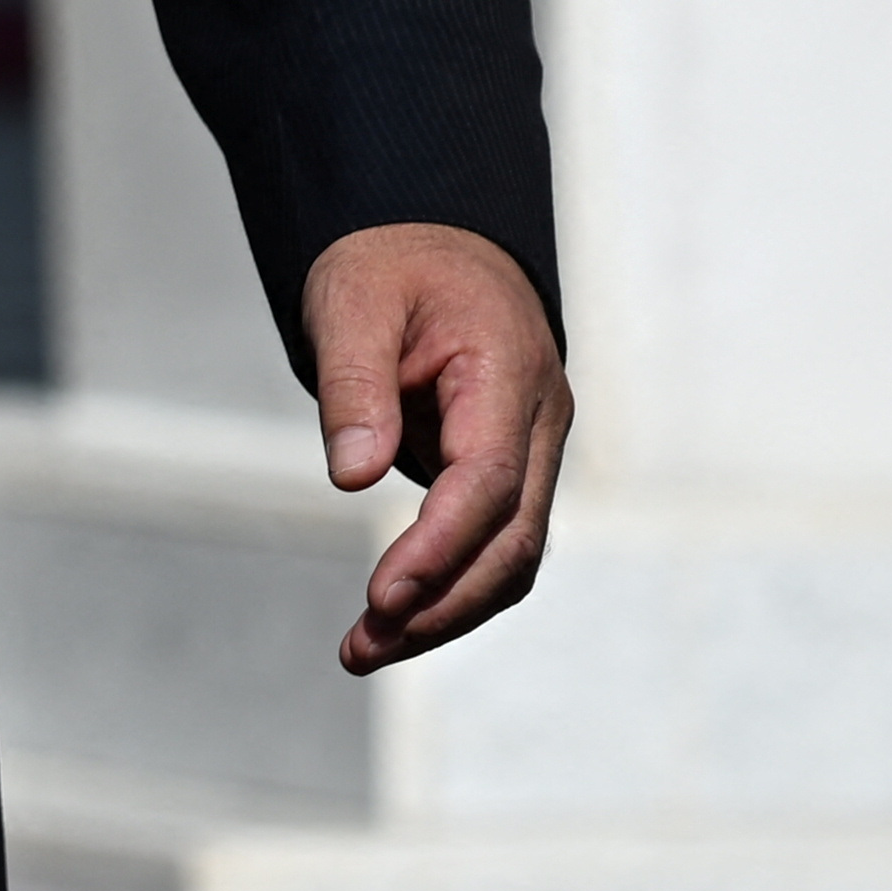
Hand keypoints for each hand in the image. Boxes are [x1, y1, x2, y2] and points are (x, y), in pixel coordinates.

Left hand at [305, 220, 570, 674]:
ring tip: (363, 648)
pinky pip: (495, 541)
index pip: (488, 481)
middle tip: (361, 646)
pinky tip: (396, 617)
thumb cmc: (388, 266)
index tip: (383, 595)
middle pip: (512, 539)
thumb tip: (354, 474)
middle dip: (442, 602)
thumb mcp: (351, 301)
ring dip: (446, 609)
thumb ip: (354, 383)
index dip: (438, 546)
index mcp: (508, 373)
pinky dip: (452, 584)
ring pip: (512, 555)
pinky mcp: (510, 470)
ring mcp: (534, 450)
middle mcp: (540, 422)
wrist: (431, 242)